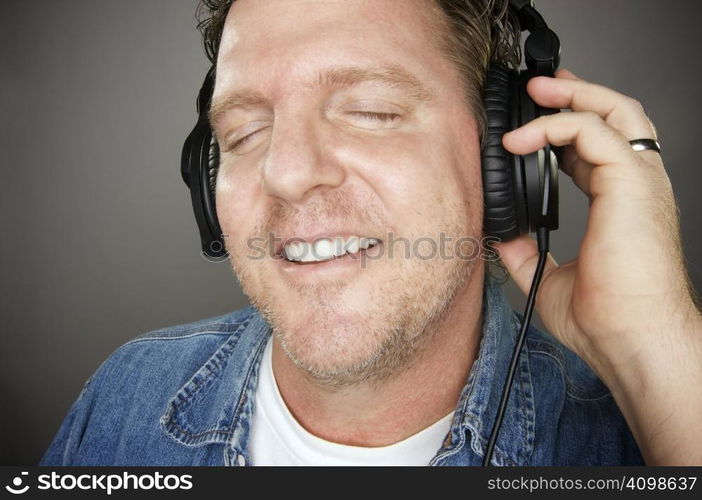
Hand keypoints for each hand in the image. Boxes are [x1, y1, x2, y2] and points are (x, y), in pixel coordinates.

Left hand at [493, 69, 701, 463]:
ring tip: (535, 91)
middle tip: (538, 88)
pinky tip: (522, 138)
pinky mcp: (631, 182)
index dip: (566, 128)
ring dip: (572, 96)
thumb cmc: (604, 318)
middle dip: (576, 95)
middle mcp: (634, 186)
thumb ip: (525, 252)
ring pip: (615, 112)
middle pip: (615, 117)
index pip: (596, 149)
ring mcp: (638, 181)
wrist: (628, 339)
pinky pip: (594, 132)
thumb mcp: (547, 278)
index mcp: (618, 205)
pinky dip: (555, 126)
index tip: (533, 122)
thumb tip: (500, 235)